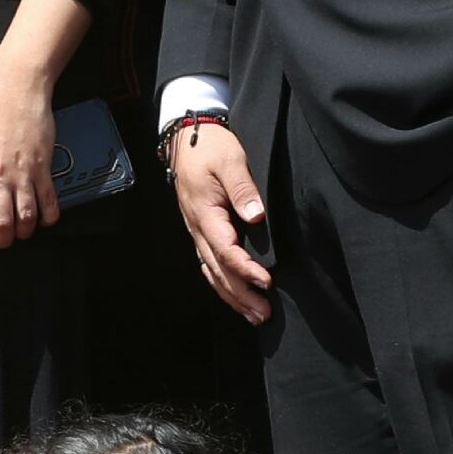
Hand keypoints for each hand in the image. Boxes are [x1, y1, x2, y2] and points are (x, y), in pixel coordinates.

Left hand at [0, 72, 59, 250]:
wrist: (18, 87)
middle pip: (1, 224)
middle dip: (0, 239)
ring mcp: (22, 174)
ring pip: (27, 218)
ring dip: (23, 231)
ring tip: (20, 230)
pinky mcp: (43, 168)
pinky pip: (50, 202)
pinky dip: (48, 216)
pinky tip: (44, 218)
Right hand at [167, 120, 271, 322]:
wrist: (186, 138)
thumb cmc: (210, 147)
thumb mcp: (230, 159)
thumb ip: (242, 188)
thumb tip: (256, 215)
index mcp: (205, 213)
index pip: (226, 249)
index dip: (245, 269)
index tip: (266, 281)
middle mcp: (198, 228)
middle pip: (218, 270)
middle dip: (240, 295)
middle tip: (263, 313)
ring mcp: (197, 232)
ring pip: (212, 272)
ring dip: (232, 296)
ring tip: (253, 315)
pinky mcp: (201, 231)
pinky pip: (210, 264)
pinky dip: (222, 285)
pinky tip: (235, 297)